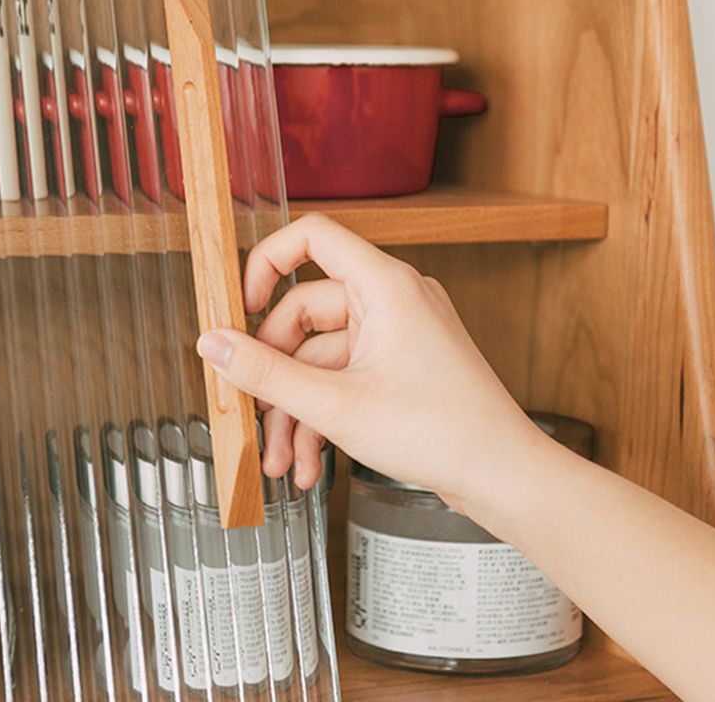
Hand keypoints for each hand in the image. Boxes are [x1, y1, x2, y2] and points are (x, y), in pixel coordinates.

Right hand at [197, 214, 541, 512]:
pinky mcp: (400, 365)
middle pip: (306, 313)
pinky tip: (310, 462)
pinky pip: (346, 376)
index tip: (241, 309)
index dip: (267, 264)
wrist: (501, 477)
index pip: (313, 237)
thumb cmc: (442, 433)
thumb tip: (213, 344)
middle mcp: (393, 300)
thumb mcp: (336, 404)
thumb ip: (266, 373)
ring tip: (283, 461)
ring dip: (296, 409)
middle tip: (255, 417)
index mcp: (385, 286)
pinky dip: (323, 415)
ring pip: (322, 357)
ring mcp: (398, 334)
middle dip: (276, 375)